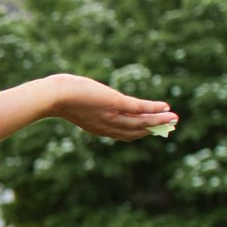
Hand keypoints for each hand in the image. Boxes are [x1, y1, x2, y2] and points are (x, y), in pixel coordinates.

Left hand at [49, 74, 177, 141]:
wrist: (53, 96)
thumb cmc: (59, 95)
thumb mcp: (77, 102)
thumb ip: (86, 102)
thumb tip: (85, 92)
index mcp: (99, 128)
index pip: (124, 134)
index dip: (140, 133)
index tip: (152, 130)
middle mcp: (107, 127)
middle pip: (136, 131)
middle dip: (154, 129)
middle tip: (170, 126)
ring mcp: (112, 116)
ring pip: (141, 122)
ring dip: (160, 121)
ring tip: (174, 119)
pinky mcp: (115, 104)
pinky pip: (139, 109)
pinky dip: (154, 109)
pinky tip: (165, 108)